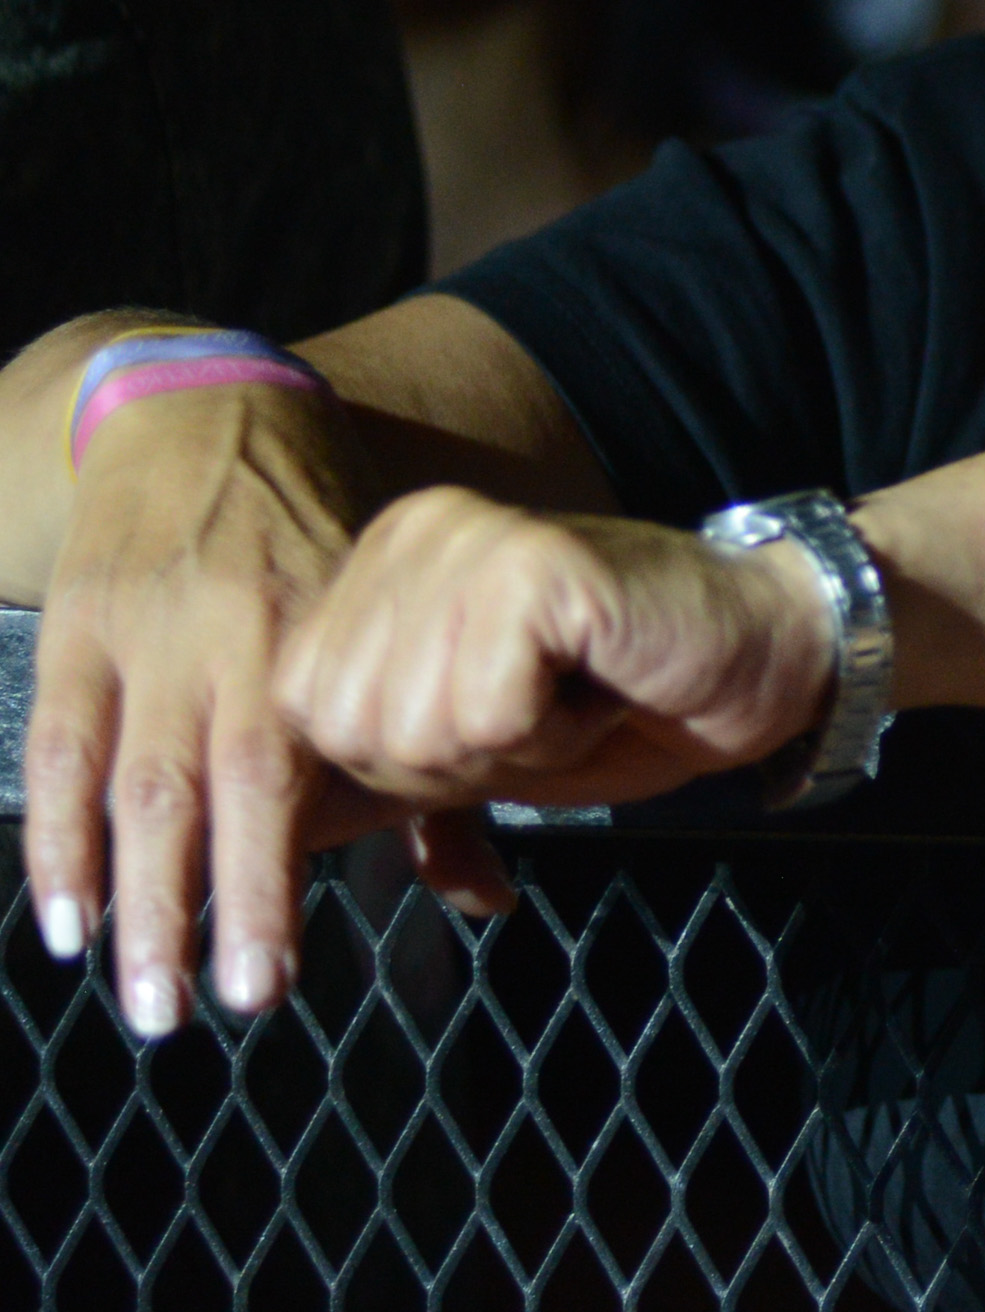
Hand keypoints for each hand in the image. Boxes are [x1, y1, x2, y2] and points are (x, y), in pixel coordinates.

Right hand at [16, 373, 489, 1033]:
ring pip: (135, 783)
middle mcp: (238, 637)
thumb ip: (431, 757)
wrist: (208, 413)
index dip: (286, 880)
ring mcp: (149, 633)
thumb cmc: (317, 538)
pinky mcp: (79, 627)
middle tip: (217, 1009)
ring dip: (133, 897)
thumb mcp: (389, 619)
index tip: (278, 975)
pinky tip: (67, 918)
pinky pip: (60, 748)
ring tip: (143, 996)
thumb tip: (489, 895)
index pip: (308, 776)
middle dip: (217, 907)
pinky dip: (56, 839)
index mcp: (326, 634)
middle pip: (222, 792)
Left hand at [273, 490, 843, 812]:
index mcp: (380, 565)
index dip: (403, 760)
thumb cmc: (621, 706)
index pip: (305, 717)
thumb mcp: (468, 742)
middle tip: (545, 706)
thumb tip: (290, 833)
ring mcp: (473, 539)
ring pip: (419, 728)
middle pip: (355, 730)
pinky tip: (602, 685)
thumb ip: (378, 755)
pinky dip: (555, 730)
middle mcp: (415, 532)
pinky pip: (491, 713)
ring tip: (576, 692)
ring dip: (512, 745)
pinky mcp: (535, 565)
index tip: (500, 718)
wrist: (765, 653)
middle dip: (455, 759)